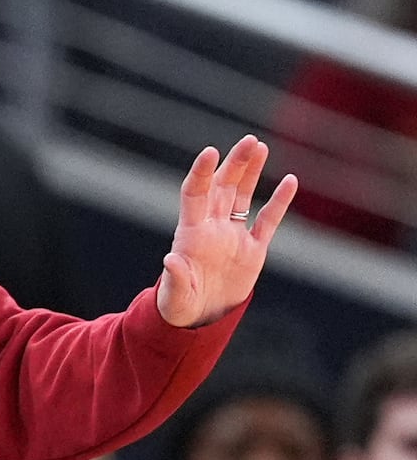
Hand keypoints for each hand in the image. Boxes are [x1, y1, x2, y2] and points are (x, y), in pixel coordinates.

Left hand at [157, 135, 296, 327]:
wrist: (200, 319)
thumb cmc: (180, 307)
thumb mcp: (176, 296)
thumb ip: (175, 278)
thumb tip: (170, 259)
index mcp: (190, 234)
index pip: (195, 194)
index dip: (202, 173)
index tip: (210, 151)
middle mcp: (211, 228)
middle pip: (222, 187)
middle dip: (235, 163)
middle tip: (249, 140)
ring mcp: (233, 236)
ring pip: (243, 196)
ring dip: (251, 172)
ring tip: (260, 146)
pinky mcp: (253, 250)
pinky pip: (267, 220)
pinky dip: (279, 202)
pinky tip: (289, 180)